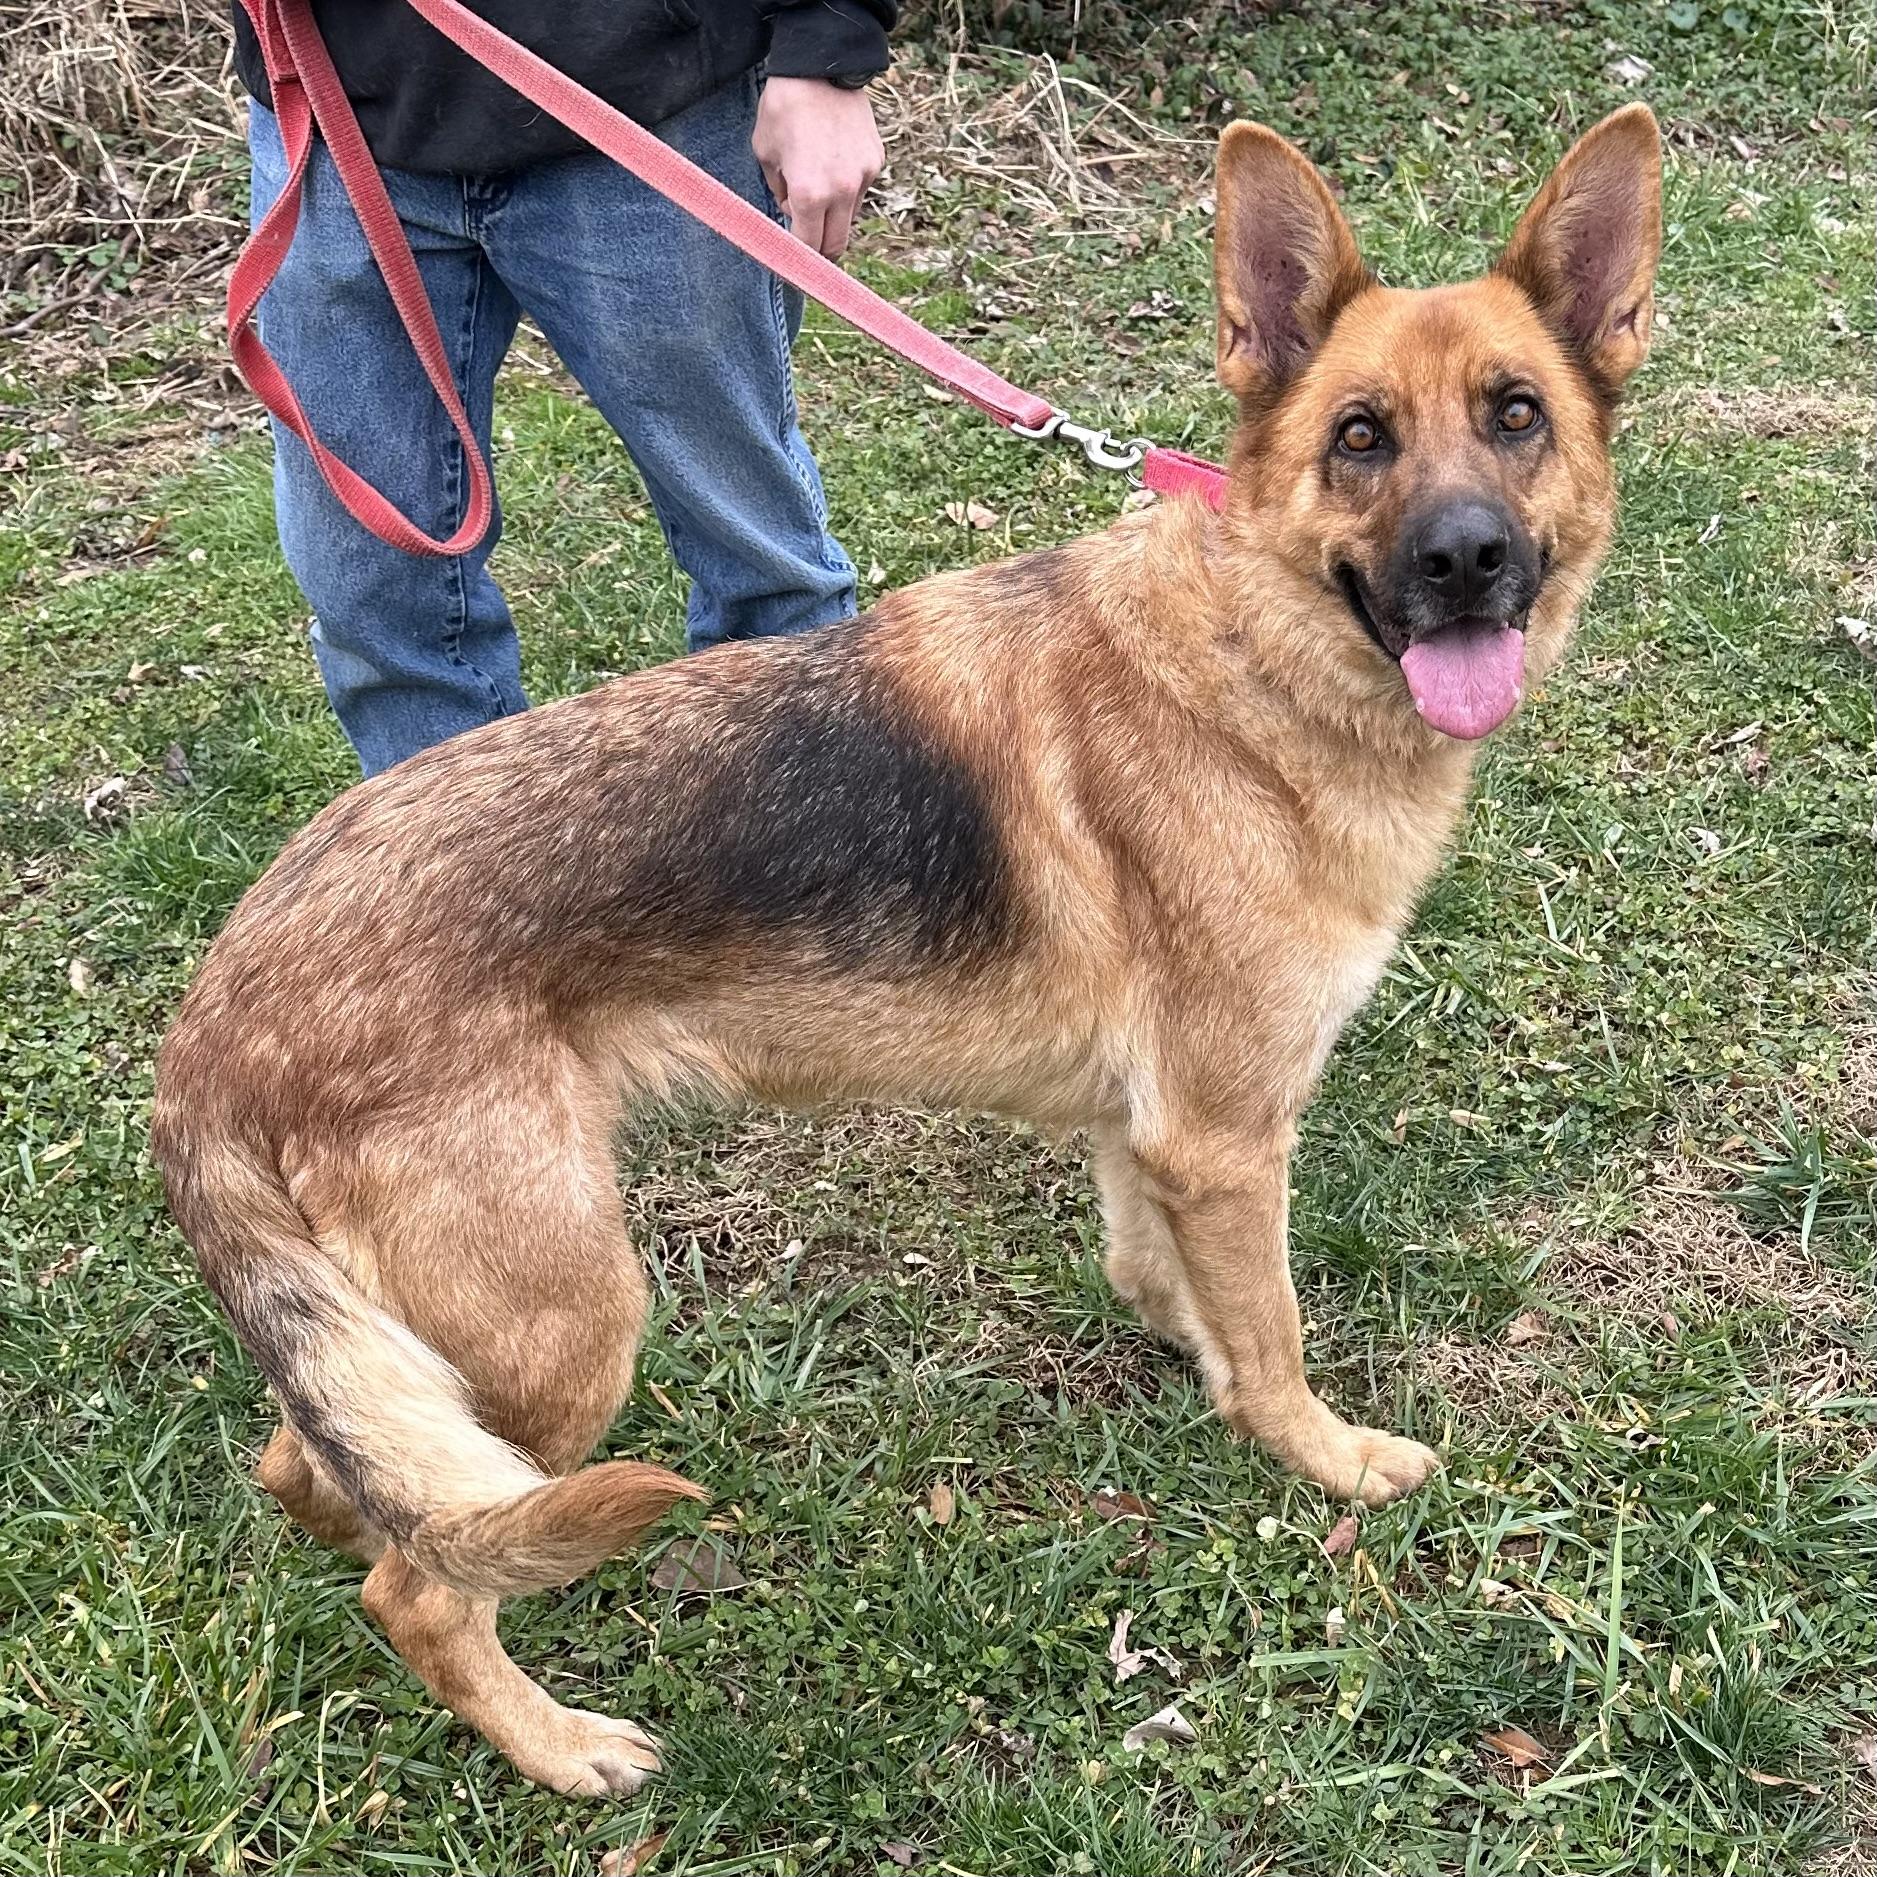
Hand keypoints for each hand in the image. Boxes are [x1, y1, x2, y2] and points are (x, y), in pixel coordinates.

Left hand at [752, 76, 884, 260]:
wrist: (821, 65)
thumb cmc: (784, 107)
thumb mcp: (765, 153)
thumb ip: (778, 192)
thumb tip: (790, 214)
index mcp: (810, 193)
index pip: (809, 248)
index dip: (799, 263)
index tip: (793, 270)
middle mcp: (842, 191)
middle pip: (836, 245)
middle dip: (820, 251)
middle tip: (805, 243)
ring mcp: (863, 177)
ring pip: (849, 219)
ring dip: (832, 219)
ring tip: (815, 191)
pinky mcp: (875, 162)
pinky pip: (859, 192)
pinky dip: (844, 192)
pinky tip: (831, 166)